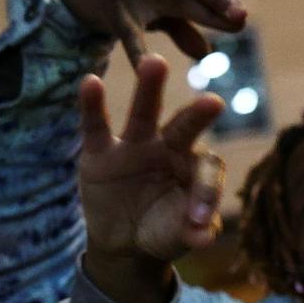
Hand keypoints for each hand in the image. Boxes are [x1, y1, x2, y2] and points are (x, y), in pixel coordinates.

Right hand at [46, 0, 301, 66]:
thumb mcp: (165, 9)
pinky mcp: (117, 11)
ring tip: (234, 23)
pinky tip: (150, 70)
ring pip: (178, 1)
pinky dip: (141, 53)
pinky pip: (133, 35)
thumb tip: (207, 54)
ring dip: (205, 13)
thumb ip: (186, 28)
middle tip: (248, 13)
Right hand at [78, 57, 226, 302]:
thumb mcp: (178, 235)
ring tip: (155, 62)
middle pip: (185, 127)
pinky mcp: (100, 151)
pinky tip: (90, 82)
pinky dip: (92, 105)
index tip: (199, 222)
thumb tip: (206, 238)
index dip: (206, 194)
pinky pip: (96, 125)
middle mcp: (169, 148)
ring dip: (150, 88)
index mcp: (196, 167)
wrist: (126, 240)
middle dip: (197, 116)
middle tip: (213, 102)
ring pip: (144, 113)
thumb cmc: (163, 230)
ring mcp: (135, 145)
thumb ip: (191, 231)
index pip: (207, 171)